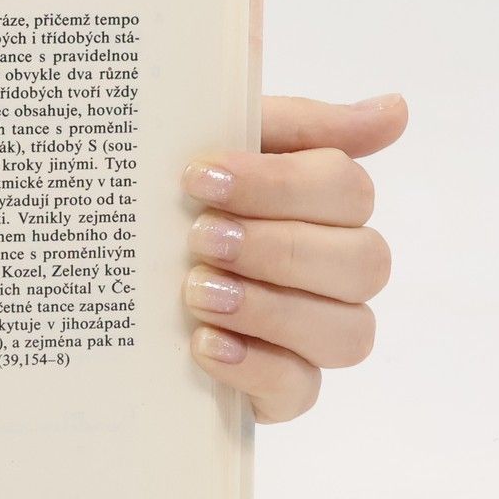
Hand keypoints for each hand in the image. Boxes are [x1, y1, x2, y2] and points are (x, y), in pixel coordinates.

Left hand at [183, 94, 406, 420]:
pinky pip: (301, 389)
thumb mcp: (212, 140)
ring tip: (196, 290)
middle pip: (363, 262)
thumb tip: (394, 109)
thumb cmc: (172, 198)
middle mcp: (335, 268)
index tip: (200, 176)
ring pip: (348, 331)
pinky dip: (255, 366)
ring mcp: (314, 332)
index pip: (347, 189)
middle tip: (200, 238)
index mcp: (324, 202)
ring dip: (271, 307)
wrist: (104, 271)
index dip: (278, 184)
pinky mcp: (281, 387)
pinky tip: (205, 343)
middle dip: (278, 247)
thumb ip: (296, 124)